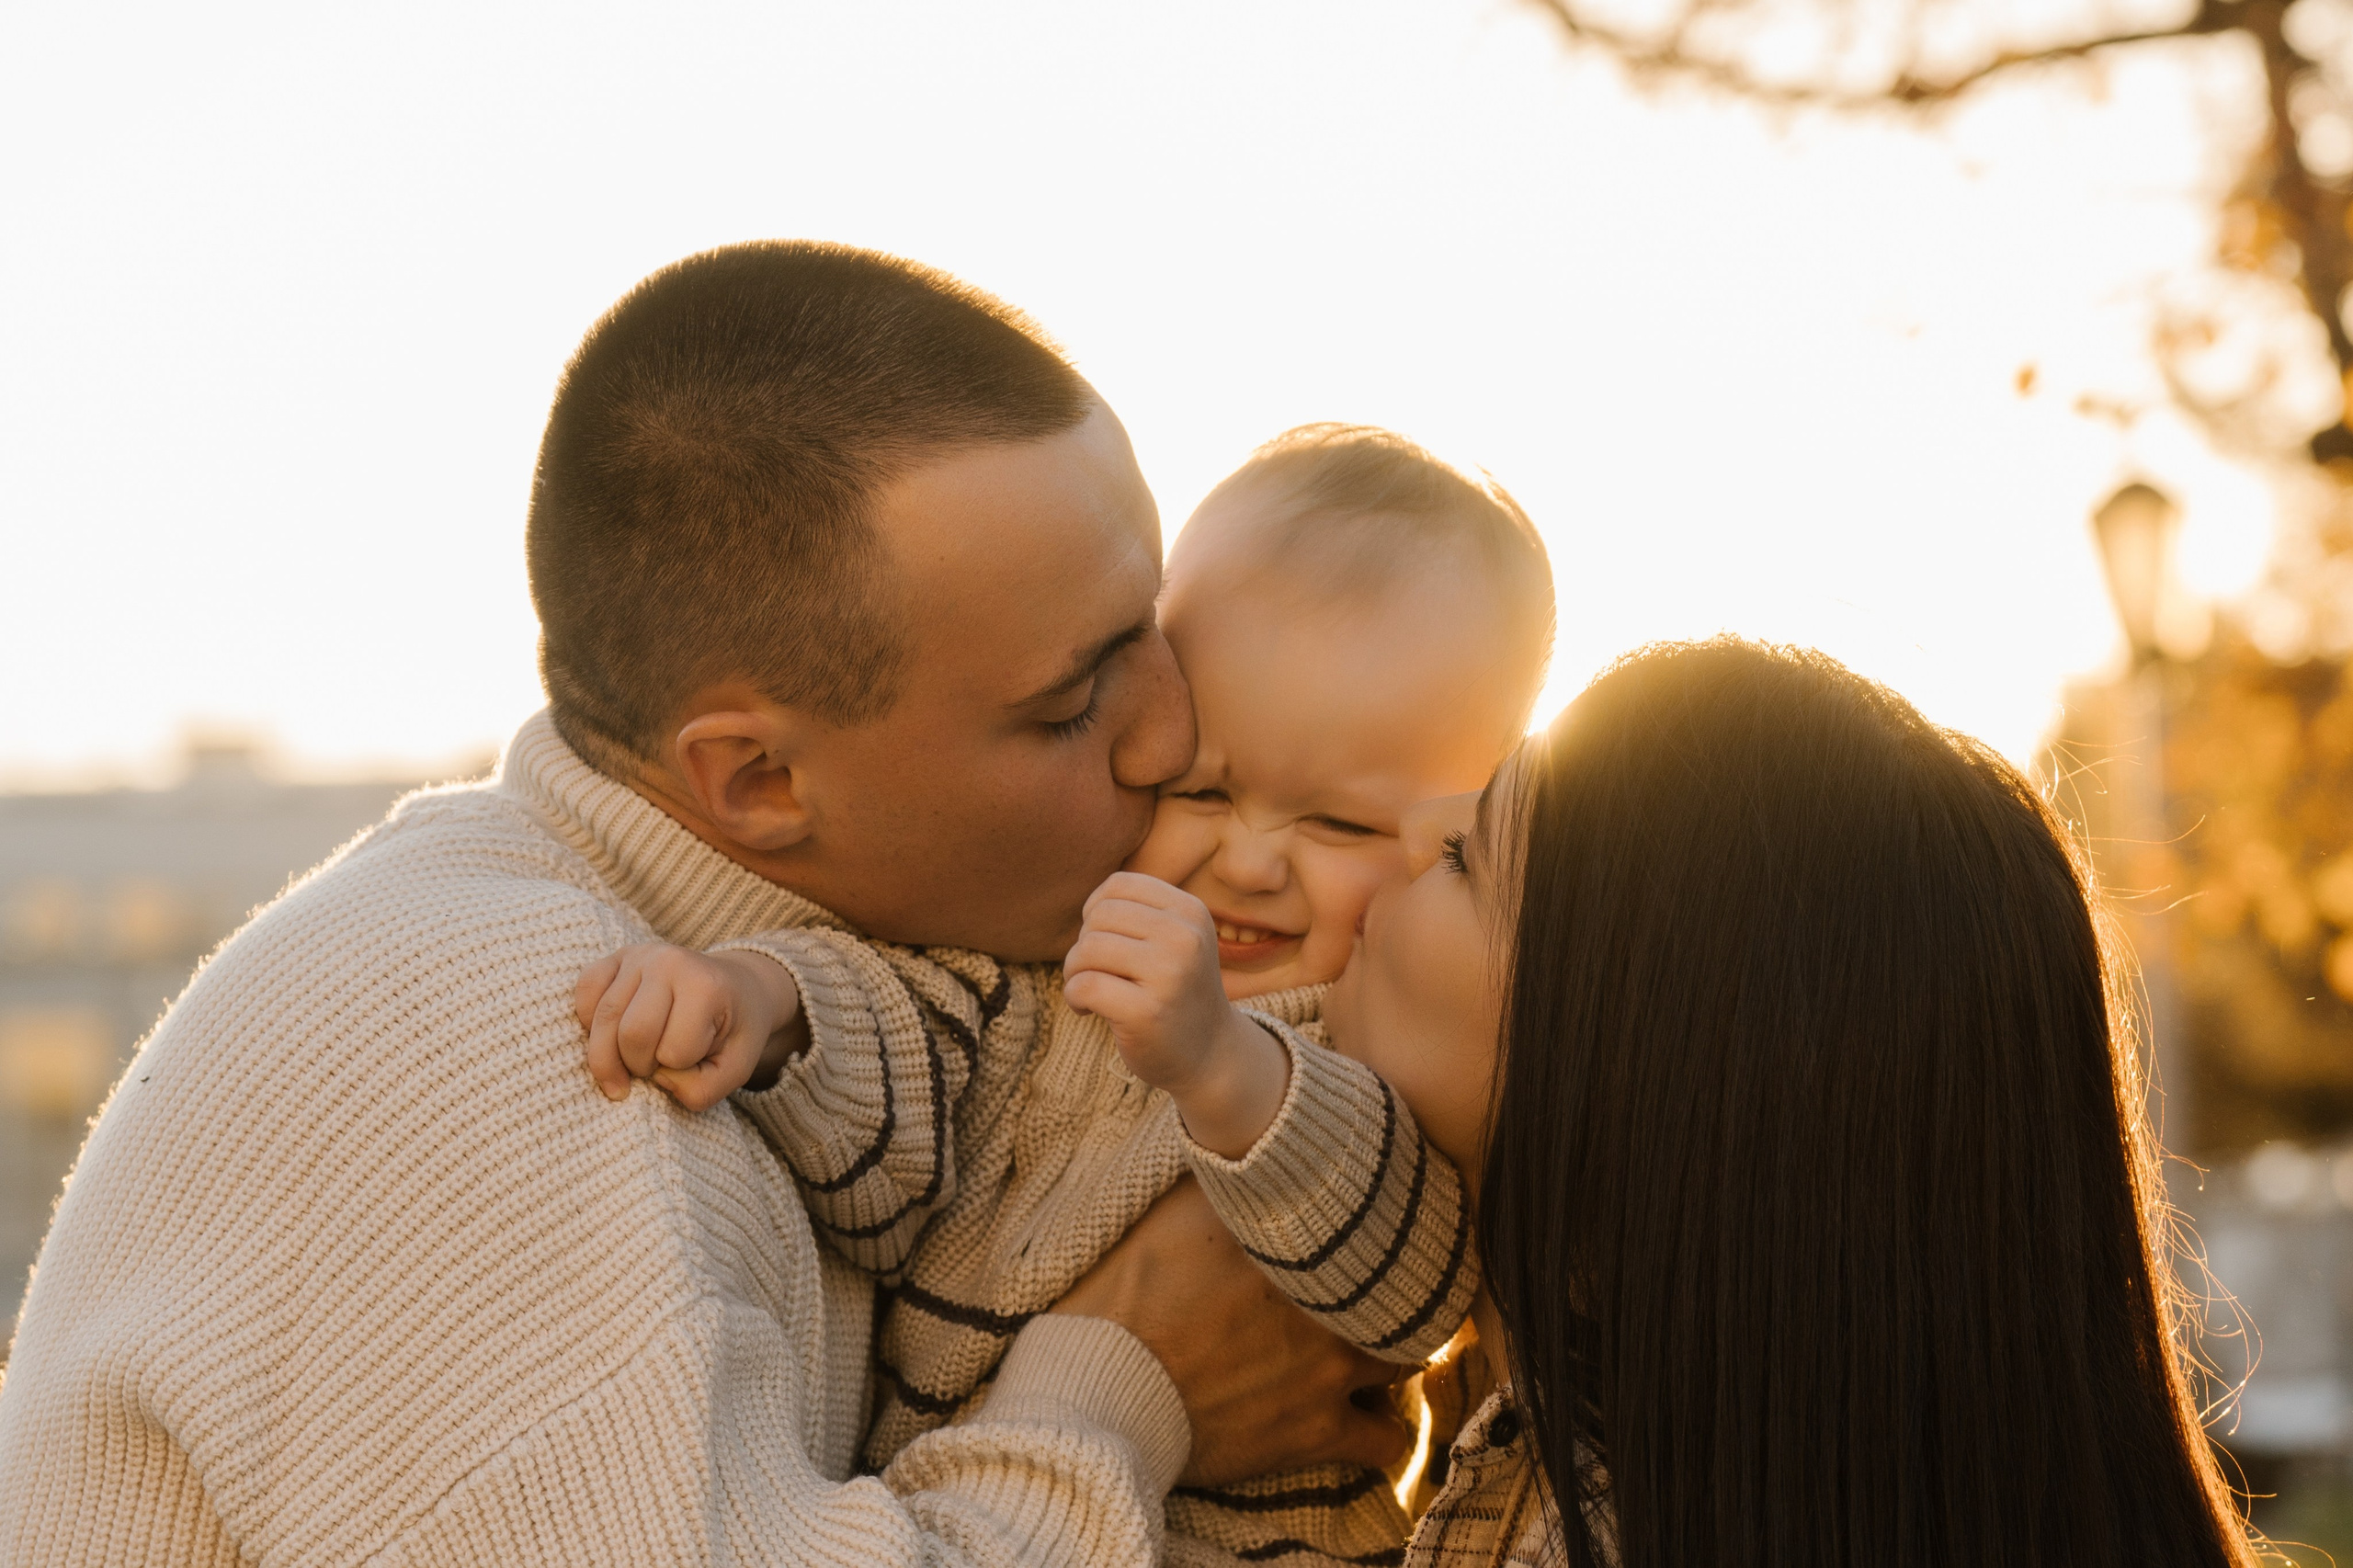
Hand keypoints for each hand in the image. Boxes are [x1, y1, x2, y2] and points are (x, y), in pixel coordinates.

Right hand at [575, 944, 807, 1111]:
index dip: (679, 1069)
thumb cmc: (732, 1032)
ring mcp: (639, 955)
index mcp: (706, 986)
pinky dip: (588, 1023)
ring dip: (612, 1053)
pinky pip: (585, 992)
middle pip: (631, 1034)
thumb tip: (653, 1078)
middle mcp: (669, 962)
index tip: (693, 1060)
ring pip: (602, 1018)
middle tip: (657, 1065)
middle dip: (640, 1066)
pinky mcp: (616, 957)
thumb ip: (701, 1091)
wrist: (738, 988)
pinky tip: (611, 1035)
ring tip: (632, 1060)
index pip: (674, 1050)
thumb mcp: (735, 1069)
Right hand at [1054, 1177, 1411, 1484]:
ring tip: (1374, 1350)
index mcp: (1290, 1234)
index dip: (1377, 1219)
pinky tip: (1371, 1421)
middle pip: (1402, 1285)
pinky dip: (1383, 1434)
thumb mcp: (1167, 1207)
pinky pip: (1388, 1441)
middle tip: (1376, 1288)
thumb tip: (1249, 1135)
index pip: (1370, 1212)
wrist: (1103, 1385)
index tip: (1372, 1224)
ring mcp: (1328, 1365)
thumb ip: (1222, 1172)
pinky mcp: (1317, 1431)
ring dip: (1395, 1353)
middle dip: (1395, 1287)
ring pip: (1407, 1357)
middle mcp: (1324, 1295)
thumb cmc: (1122, 1295)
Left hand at [1063, 873, 1288, 1156]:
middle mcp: (1185, 938)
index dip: (1096, 911)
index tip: (1104, 942)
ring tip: (1089, 990)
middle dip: (1084, 944)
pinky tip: (1087, 1010)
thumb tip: (1088, 905)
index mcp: (1191, 912)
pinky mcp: (1146, 1012)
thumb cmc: (1176, 991)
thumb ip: (1139, 913)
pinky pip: (1084, 986)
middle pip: (1099, 916)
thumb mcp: (1175, 940)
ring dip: (1074, 971)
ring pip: (1088, 949)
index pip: (1119, 885)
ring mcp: (1168, 974)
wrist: (1209, 1053)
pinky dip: (1074, 997)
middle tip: (1095, 972)